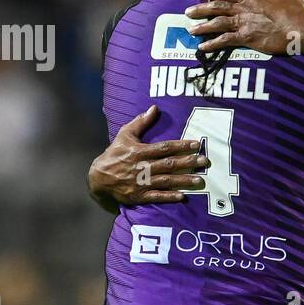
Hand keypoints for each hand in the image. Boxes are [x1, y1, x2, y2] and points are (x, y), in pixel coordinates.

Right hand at [88, 106, 207, 208]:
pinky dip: (169, 196)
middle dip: (188, 162)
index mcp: (140, 151)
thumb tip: (154, 108)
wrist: (98, 178)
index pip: (165, 147)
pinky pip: (156, 196)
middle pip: (169, 164)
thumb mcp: (124, 135)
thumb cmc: (114, 154)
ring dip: (183, 180)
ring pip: (166, 181)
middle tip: (204, 161)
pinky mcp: (139, 196)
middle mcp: (142, 167)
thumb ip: (140, 122)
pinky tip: (182, 196)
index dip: (181, 145)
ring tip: (199, 180)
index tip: (197, 144)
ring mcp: (141, 182)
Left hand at [185, 0, 303, 54]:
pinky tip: (203, 47)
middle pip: (217, 7)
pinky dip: (213, 43)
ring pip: (217, 23)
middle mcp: (244, 9)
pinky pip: (225, 40)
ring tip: (191, 29)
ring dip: (202, 26)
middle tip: (188, 11)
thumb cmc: (296, 11)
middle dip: (201, 8)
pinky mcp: (247, 38)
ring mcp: (244, 23)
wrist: (301, 29)